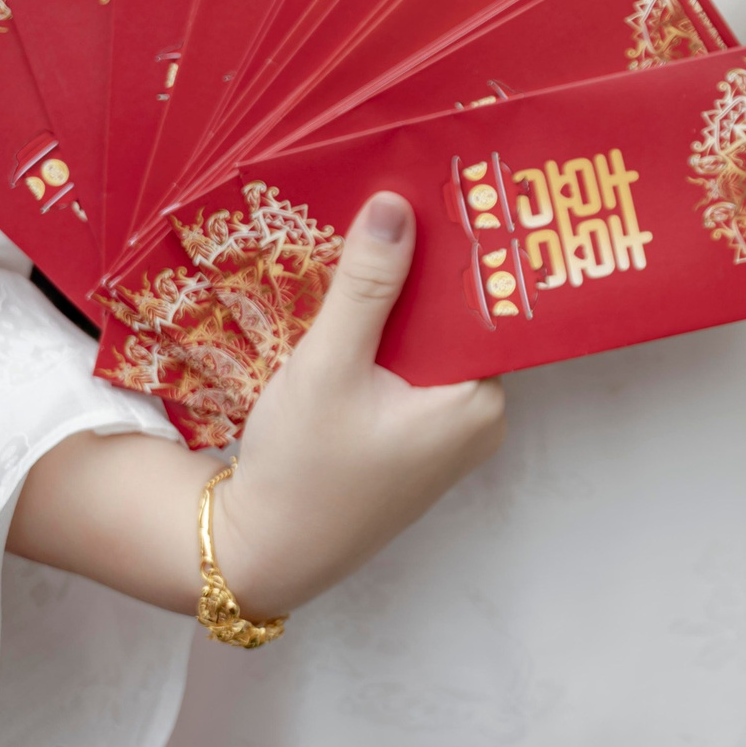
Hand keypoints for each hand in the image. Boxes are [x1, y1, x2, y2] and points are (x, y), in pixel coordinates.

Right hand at [206, 192, 507, 615]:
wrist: (259, 553)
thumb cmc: (300, 469)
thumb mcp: (329, 365)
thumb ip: (365, 287)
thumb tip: (397, 206)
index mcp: (479, 401)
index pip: (486, 306)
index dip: (462, 251)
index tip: (443, 193)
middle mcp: (477, 418)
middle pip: (456, 321)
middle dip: (423, 271)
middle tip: (399, 198)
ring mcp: (445, 432)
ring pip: (427, 343)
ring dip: (397, 304)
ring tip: (372, 236)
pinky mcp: (411, 440)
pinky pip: (408, 370)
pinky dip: (382, 340)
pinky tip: (352, 304)